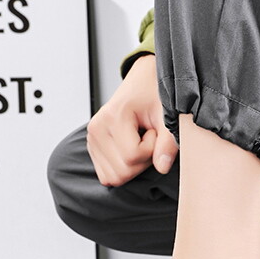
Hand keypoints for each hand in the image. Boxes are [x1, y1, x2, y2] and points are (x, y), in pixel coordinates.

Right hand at [87, 54, 177, 185]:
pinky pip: (108, 176)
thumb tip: (162, 167)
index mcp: (111, 117)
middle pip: (123, 172)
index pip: (132, 156)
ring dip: (134, 165)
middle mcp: (96, 129)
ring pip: (115, 178)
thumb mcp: (167, 114)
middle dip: (144, 159)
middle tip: (149, 136)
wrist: (144, 80)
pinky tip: (131, 148)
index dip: (152, 149)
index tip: (154, 130)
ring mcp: (91, 140)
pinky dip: (124, 168)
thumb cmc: (155, 92)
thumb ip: (168, 141)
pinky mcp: (93, 148)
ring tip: (140, 141)